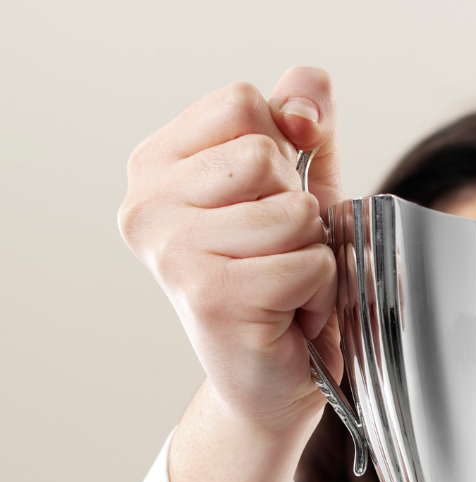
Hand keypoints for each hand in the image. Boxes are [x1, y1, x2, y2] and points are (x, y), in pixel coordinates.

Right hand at [118, 66, 342, 438]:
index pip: (243, 103)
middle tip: (280, 257)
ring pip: (295, 212)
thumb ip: (301, 126)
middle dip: (300, 209)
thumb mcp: (295, 189)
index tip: (272, 204)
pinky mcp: (213, 297)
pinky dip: (321, 294)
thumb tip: (306, 95)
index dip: (285, 150)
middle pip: (267, 153)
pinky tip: (292, 317)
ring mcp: (174, 253)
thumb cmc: (282, 286)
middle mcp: (147, 207)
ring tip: (287, 289)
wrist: (271, 384)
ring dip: (313, 256)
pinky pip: (310, 263)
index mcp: (155, 168)